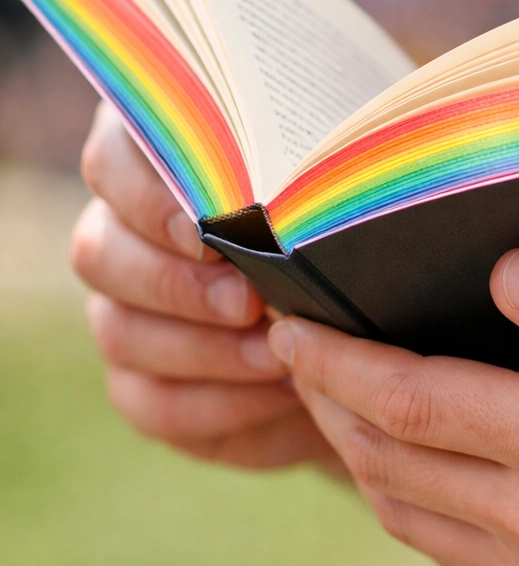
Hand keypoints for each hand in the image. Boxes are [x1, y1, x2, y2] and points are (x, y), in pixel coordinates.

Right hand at [72, 102, 342, 473]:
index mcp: (159, 168)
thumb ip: (302, 183)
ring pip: (120, 332)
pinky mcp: (147, 387)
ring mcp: (125, 315)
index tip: (208, 230)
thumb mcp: (334, 200)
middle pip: (100, 252)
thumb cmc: (347, 237)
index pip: (113, 162)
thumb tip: (304, 193)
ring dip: (204, 349)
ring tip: (280, 357)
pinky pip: (153, 403)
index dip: (149, 197)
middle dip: (177, 282)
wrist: (372, 330)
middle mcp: (124, 239)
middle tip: (248, 302)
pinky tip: (282, 394)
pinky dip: (219, 404)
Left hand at [270, 248, 518, 565]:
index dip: (337, 363)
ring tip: (339, 398)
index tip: (292, 326)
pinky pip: (450, 553)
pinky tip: (411, 458)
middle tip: (299, 351)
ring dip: (359, 452)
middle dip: (329, 402)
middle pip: (390, 460)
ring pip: (408, 513)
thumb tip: (504, 276)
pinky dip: (408, 498)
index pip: (410, 400)